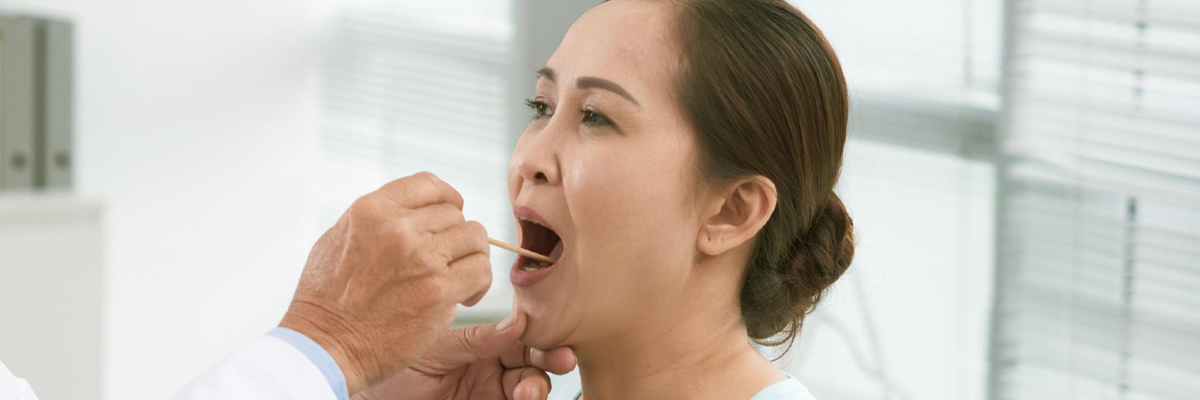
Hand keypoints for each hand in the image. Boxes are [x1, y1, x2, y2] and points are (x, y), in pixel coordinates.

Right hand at [279, 172, 492, 393]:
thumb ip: (377, 220)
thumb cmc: (326, 300)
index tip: (449, 218)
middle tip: (446, 262)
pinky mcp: (439, 291)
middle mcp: (399, 228)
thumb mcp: (339, 239)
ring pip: (475, 238)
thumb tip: (411, 212)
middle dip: (455, 238)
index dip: (447, 199)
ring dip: (472, 258)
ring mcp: (422, 259)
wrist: (325, 347)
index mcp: (372, 210)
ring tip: (458, 278)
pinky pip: (480, 271)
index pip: (429, 184)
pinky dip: (479, 284)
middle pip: (456, 214)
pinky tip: (465, 297)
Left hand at [355, 312, 576, 399]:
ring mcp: (489, 394)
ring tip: (525, 392)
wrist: (368, 394)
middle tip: (560, 360)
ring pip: (530, 389)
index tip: (552, 335)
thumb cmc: (392, 369)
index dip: (541, 336)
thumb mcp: (437, 350)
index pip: (521, 337)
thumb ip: (478, 341)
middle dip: (551, 361)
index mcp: (481, 346)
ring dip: (537, 387)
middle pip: (534, 363)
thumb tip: (519, 323)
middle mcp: (490, 370)